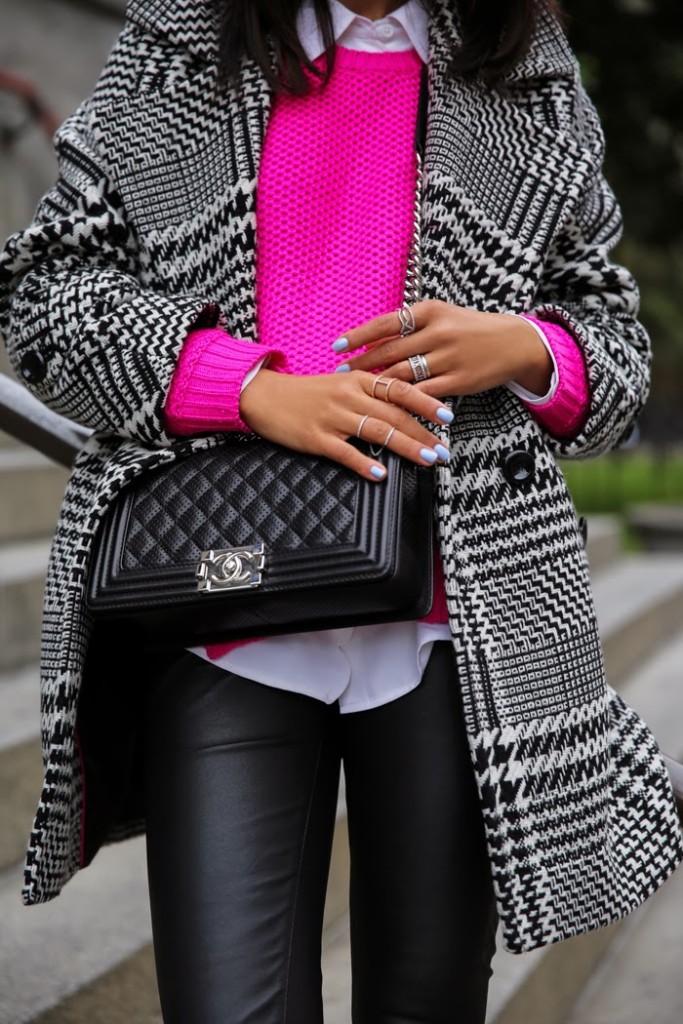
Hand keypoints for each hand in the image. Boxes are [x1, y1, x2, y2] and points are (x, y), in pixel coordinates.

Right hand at [239, 368, 452, 481]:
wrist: (264, 395)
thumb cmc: (306, 393)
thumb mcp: (341, 384)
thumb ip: (371, 394)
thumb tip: (404, 411)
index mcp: (358, 380)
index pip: (400, 389)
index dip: (426, 402)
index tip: (448, 417)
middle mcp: (349, 395)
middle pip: (394, 414)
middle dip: (423, 434)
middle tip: (444, 451)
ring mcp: (333, 417)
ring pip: (376, 431)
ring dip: (405, 447)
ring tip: (426, 460)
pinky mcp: (316, 437)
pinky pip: (345, 452)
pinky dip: (364, 464)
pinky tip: (381, 475)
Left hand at [332, 300, 552, 398]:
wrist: (516, 343)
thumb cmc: (473, 329)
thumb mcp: (444, 317)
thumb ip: (412, 327)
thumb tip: (375, 340)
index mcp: (431, 311)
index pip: (386, 323)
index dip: (359, 336)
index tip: (338, 346)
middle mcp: (438, 332)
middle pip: (390, 352)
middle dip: (362, 365)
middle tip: (341, 374)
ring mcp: (448, 358)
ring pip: (404, 375)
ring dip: (378, 386)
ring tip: (359, 392)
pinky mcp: (458, 381)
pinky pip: (423, 394)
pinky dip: (404, 401)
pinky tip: (388, 408)